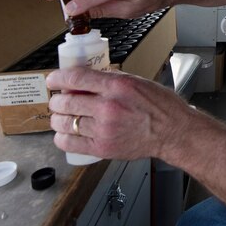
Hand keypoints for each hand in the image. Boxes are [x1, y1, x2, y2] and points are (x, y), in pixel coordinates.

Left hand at [47, 67, 189, 160]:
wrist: (173, 132)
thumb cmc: (160, 106)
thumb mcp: (137, 81)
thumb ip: (110, 79)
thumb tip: (86, 77)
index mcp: (117, 86)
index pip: (75, 78)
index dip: (57, 78)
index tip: (53, 80)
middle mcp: (108, 107)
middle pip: (65, 101)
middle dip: (57, 99)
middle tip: (60, 100)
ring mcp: (104, 130)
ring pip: (63, 122)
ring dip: (58, 118)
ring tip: (62, 116)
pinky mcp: (102, 148)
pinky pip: (69, 143)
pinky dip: (62, 137)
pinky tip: (66, 133)